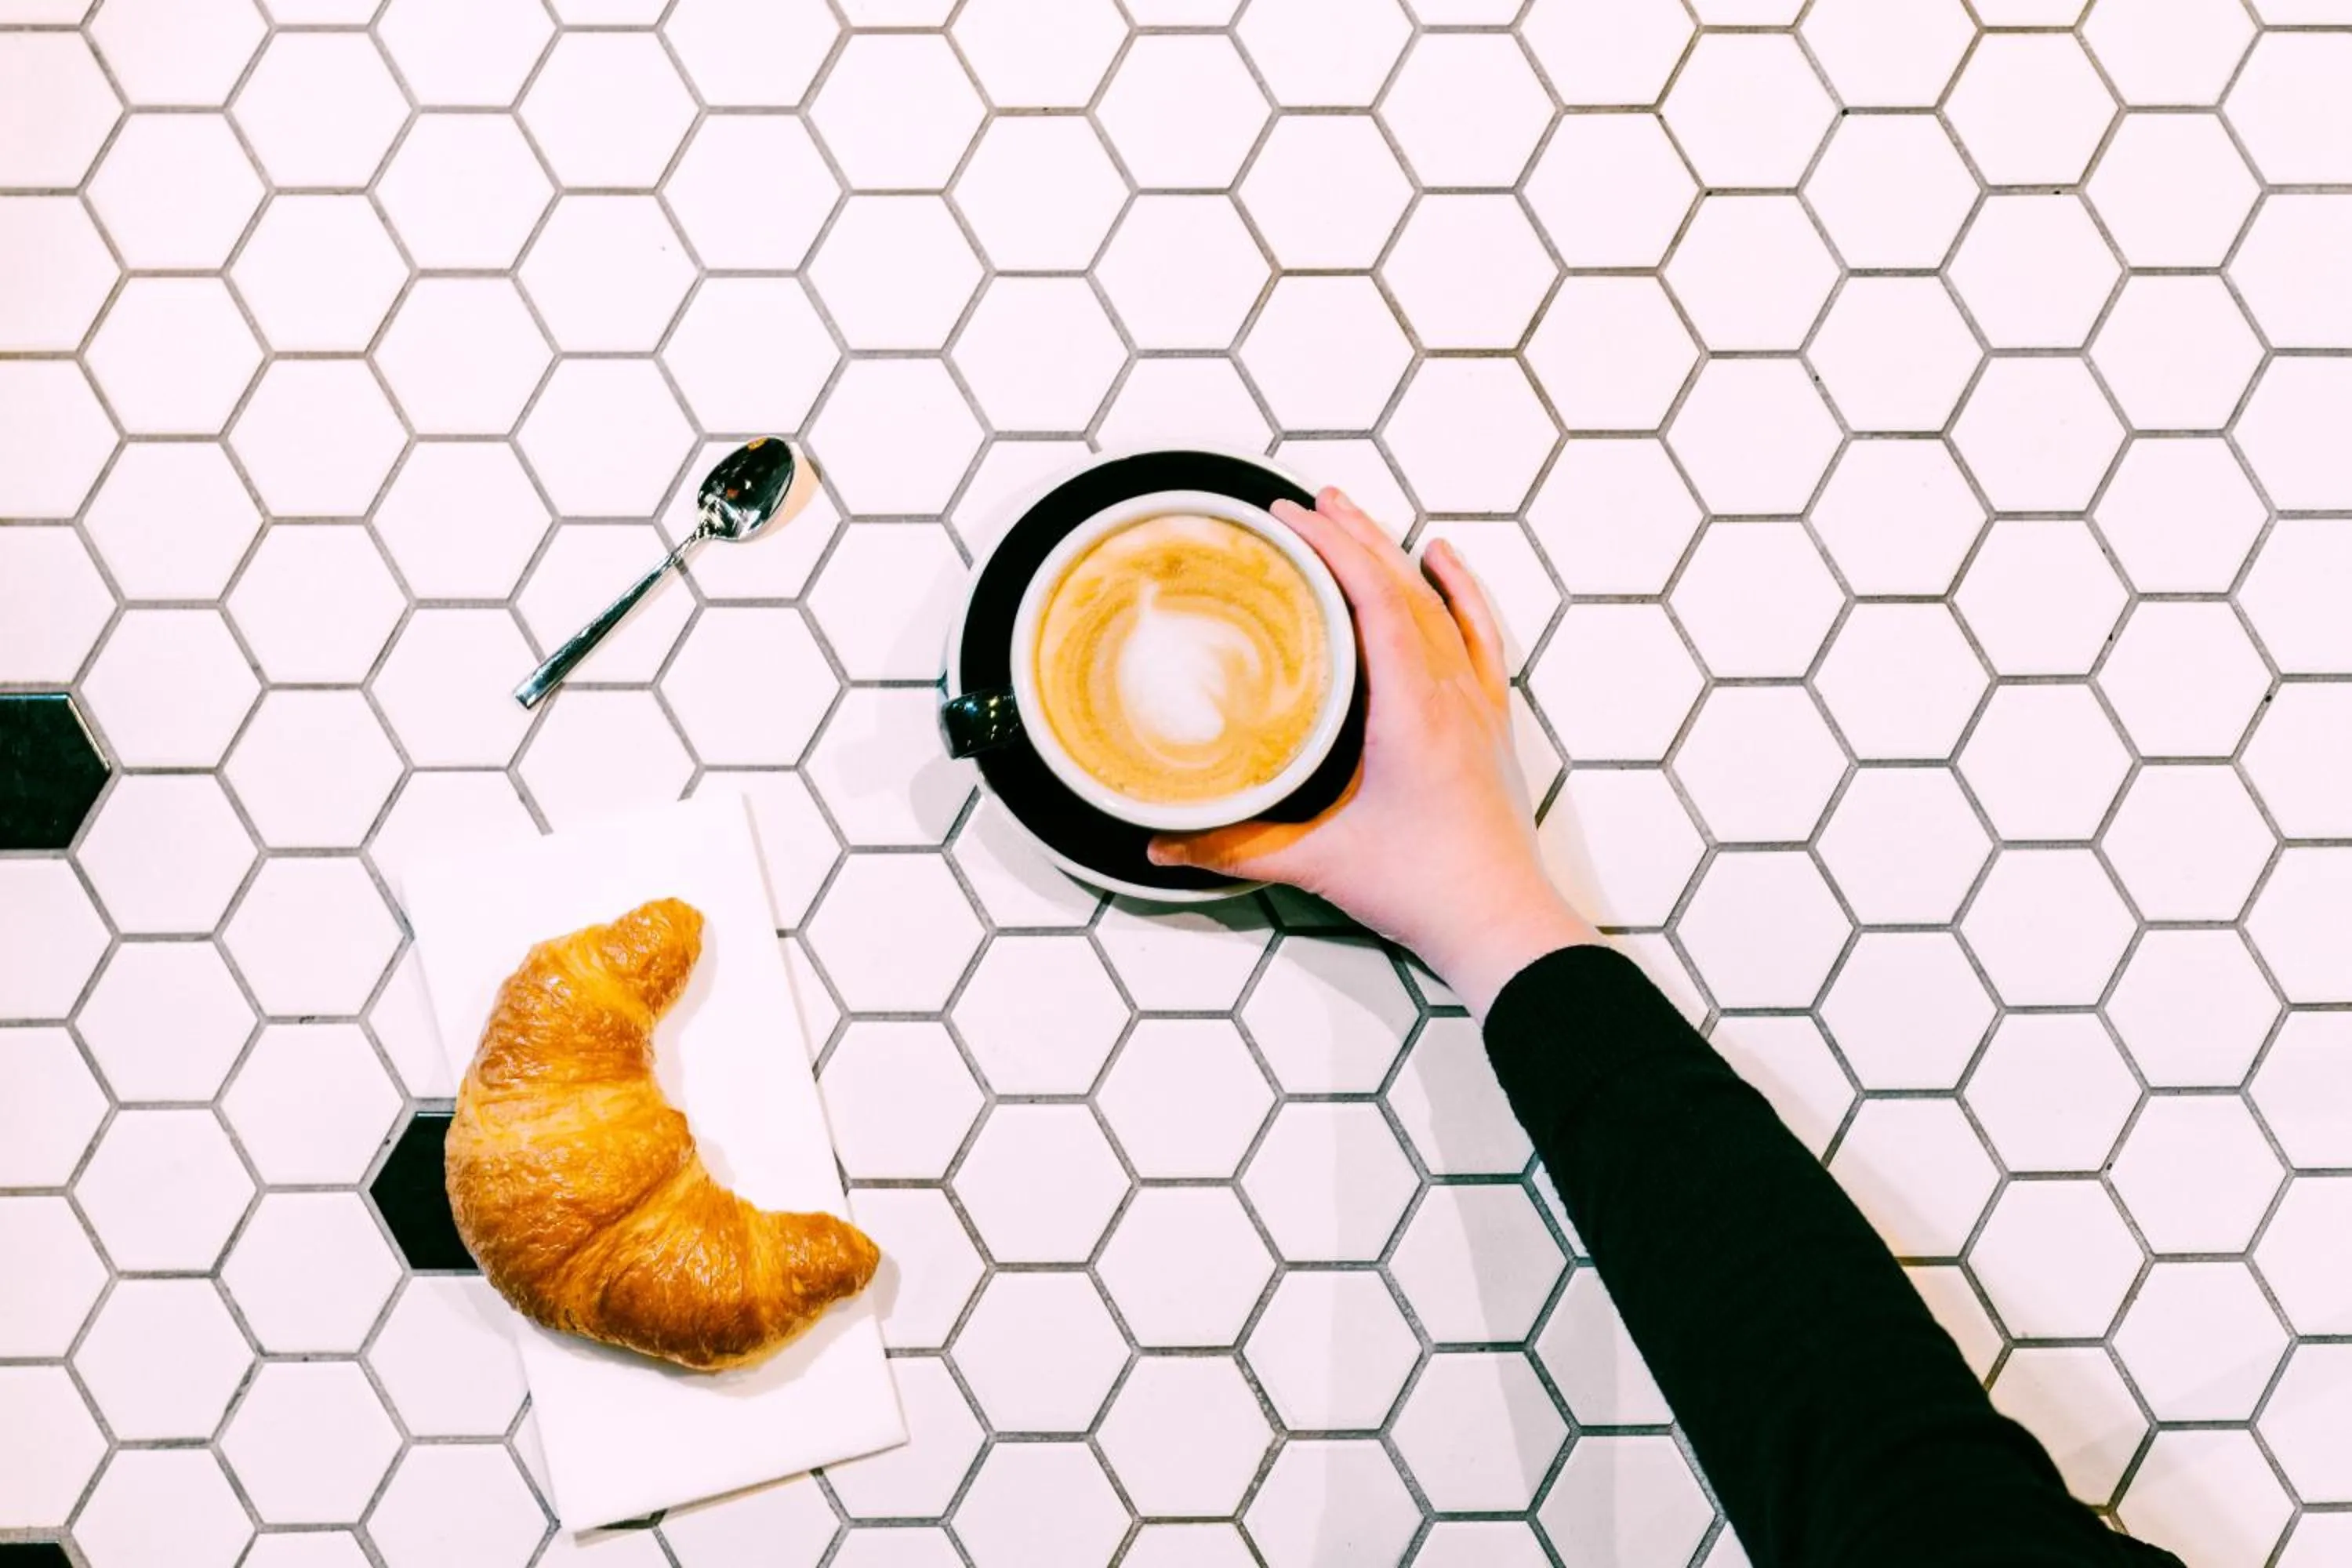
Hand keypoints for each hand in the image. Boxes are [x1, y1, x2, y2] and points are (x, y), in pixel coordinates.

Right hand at [1149, 488, 1598, 1014]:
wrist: (1500, 923)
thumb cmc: (1424, 891)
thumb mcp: (1317, 864)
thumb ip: (1234, 849)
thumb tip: (1161, 847)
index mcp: (1411, 712)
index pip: (1375, 600)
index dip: (1332, 549)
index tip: (1289, 517)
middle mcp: (1450, 695)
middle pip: (1404, 588)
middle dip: (1353, 536)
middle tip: (1306, 502)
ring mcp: (1476, 706)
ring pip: (1440, 604)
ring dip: (1395, 554)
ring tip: (1355, 516)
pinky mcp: (1490, 723)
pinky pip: (1479, 636)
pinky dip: (1461, 591)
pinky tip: (1443, 560)